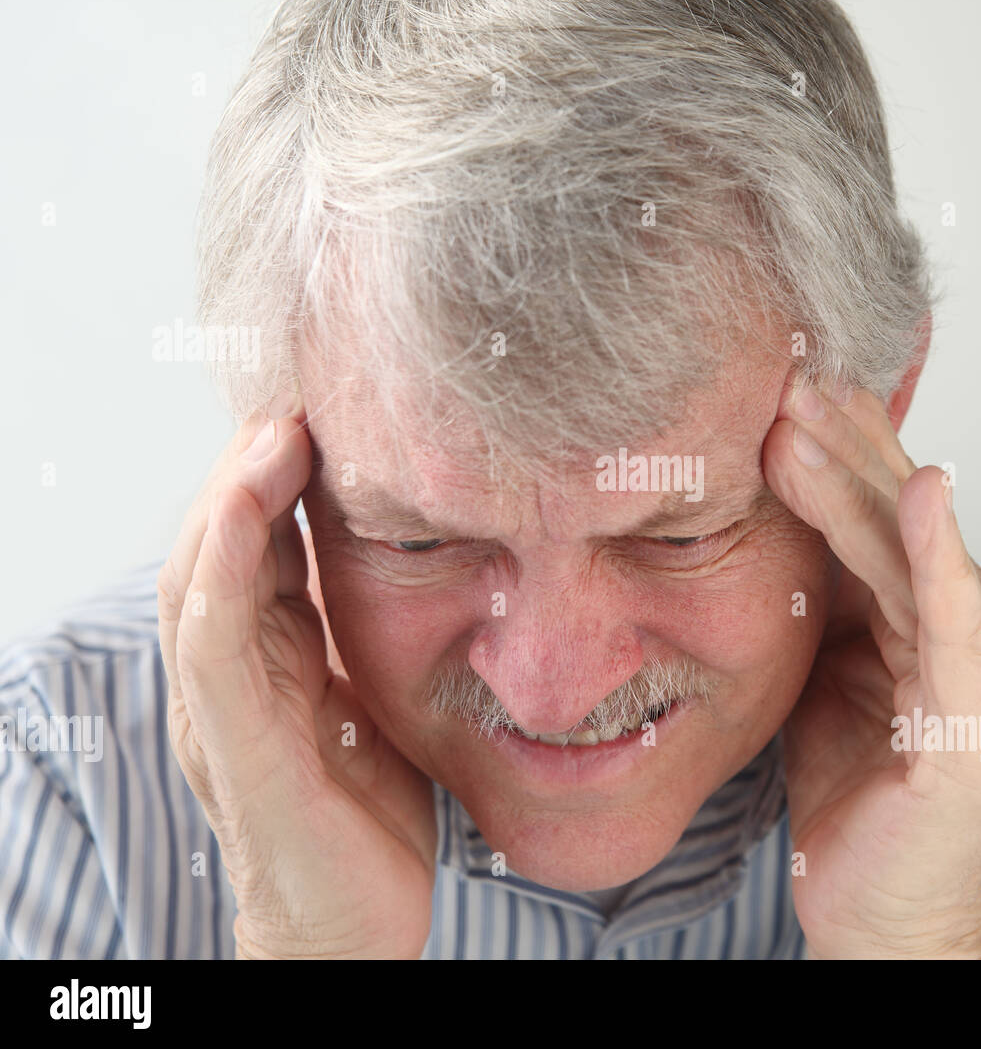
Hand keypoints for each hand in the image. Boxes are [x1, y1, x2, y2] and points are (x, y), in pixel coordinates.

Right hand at [157, 401, 437, 958]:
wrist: (354, 926)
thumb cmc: (370, 815)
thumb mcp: (377, 697)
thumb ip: (372, 633)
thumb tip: (434, 556)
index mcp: (264, 661)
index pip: (256, 548)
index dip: (279, 478)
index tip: (327, 415)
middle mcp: (228, 674)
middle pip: (218, 543)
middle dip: (253, 467)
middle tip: (302, 398)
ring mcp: (219, 708)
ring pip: (201, 573)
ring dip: (234, 491)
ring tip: (278, 427)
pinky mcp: (234, 742)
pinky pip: (213, 635)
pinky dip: (226, 559)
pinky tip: (251, 501)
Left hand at [762, 378, 980, 958]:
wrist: (875, 900)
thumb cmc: (853, 783)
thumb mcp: (822, 662)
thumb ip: (824, 592)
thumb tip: (771, 507)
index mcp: (936, 611)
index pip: (883, 512)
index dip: (839, 447)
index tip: (784, 385)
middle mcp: (973, 625)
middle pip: (899, 516)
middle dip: (840, 443)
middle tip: (784, 374)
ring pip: (910, 554)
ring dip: (855, 481)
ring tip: (802, 417)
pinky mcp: (978, 716)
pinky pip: (952, 623)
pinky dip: (937, 554)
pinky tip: (924, 490)